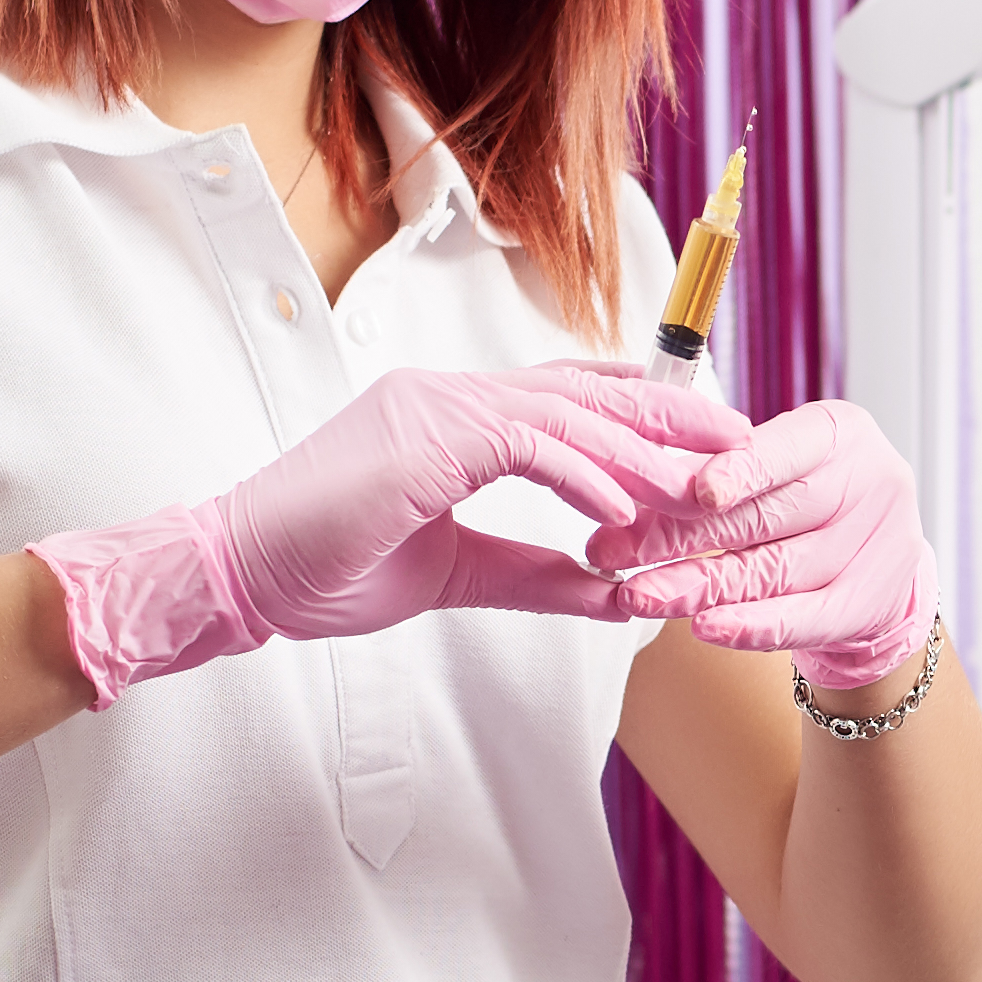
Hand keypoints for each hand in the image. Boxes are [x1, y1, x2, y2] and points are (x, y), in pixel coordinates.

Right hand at [31, 362, 715, 699]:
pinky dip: (583, 477)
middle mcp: (448, 395)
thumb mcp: (458, 573)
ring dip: (641, 452)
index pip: (566, 398)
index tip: (707, 444)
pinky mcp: (421, 439)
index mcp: (453, 416)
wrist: (237, 577)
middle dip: (670, 415)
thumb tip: (618, 589)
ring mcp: (432, 407)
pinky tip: (627, 513)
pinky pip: (525, 445)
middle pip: (583, 392)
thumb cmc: (328, 569)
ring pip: (565, 414)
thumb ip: (538, 574)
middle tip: (743, 441)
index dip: (642, 413)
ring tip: (707, 487)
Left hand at [598, 398, 937, 699]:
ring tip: (637, 595)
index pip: (783, 450)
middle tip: (613, 550)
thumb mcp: (777, 460)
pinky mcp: (866, 606)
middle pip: (764, 516)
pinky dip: (749, 627)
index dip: (737, 472)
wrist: (880, 559)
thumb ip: (718, 464)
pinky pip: (801, 620)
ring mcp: (874, 549)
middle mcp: (867, 484)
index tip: (690, 493)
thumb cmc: (808, 495)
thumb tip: (633, 477)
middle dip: (679, 535)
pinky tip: (704, 628)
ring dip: (698, 587)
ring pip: (773, 571)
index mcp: (838, 432)